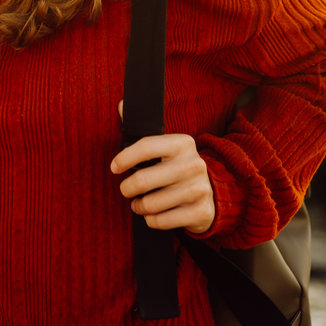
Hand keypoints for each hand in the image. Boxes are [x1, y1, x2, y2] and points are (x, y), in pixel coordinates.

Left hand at [111, 107, 215, 235]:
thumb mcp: (165, 148)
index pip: (145, 147)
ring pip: (150, 204)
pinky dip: (152, 220)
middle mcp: (193, 164)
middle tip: (127, 190)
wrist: (211, 194)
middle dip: (127, 188)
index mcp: (182, 143)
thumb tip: (122, 104)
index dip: (124, 158)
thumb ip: (141, 129)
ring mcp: (199, 189)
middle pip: (143, 180)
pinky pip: (161, 221)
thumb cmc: (176, 168)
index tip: (114, 168)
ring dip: (139, 206)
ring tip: (140, 203)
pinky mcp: (201, 212)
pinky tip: (154, 214)